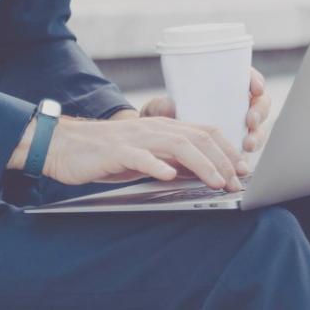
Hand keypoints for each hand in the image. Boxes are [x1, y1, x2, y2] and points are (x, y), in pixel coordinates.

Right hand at [40, 114, 249, 189]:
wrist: (66, 146)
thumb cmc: (107, 154)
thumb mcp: (146, 157)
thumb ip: (172, 161)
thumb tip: (200, 174)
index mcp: (164, 128)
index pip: (205, 133)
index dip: (227, 149)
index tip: (243, 169)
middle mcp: (154, 128)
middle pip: (198, 138)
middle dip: (222, 160)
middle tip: (236, 181)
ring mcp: (136, 138)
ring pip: (177, 145)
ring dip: (201, 164)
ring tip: (216, 181)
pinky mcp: (116, 151)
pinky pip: (140, 156)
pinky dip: (157, 165)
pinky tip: (169, 176)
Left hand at [135, 67, 272, 152]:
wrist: (157, 144)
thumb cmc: (161, 118)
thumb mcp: (158, 109)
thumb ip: (162, 107)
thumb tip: (170, 106)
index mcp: (220, 86)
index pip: (244, 76)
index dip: (255, 79)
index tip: (256, 88)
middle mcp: (233, 104)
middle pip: (259, 102)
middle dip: (259, 111)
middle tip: (250, 120)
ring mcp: (237, 125)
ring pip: (258, 127)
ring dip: (257, 134)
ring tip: (248, 144)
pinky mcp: (234, 146)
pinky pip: (248, 148)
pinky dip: (247, 153)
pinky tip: (243, 159)